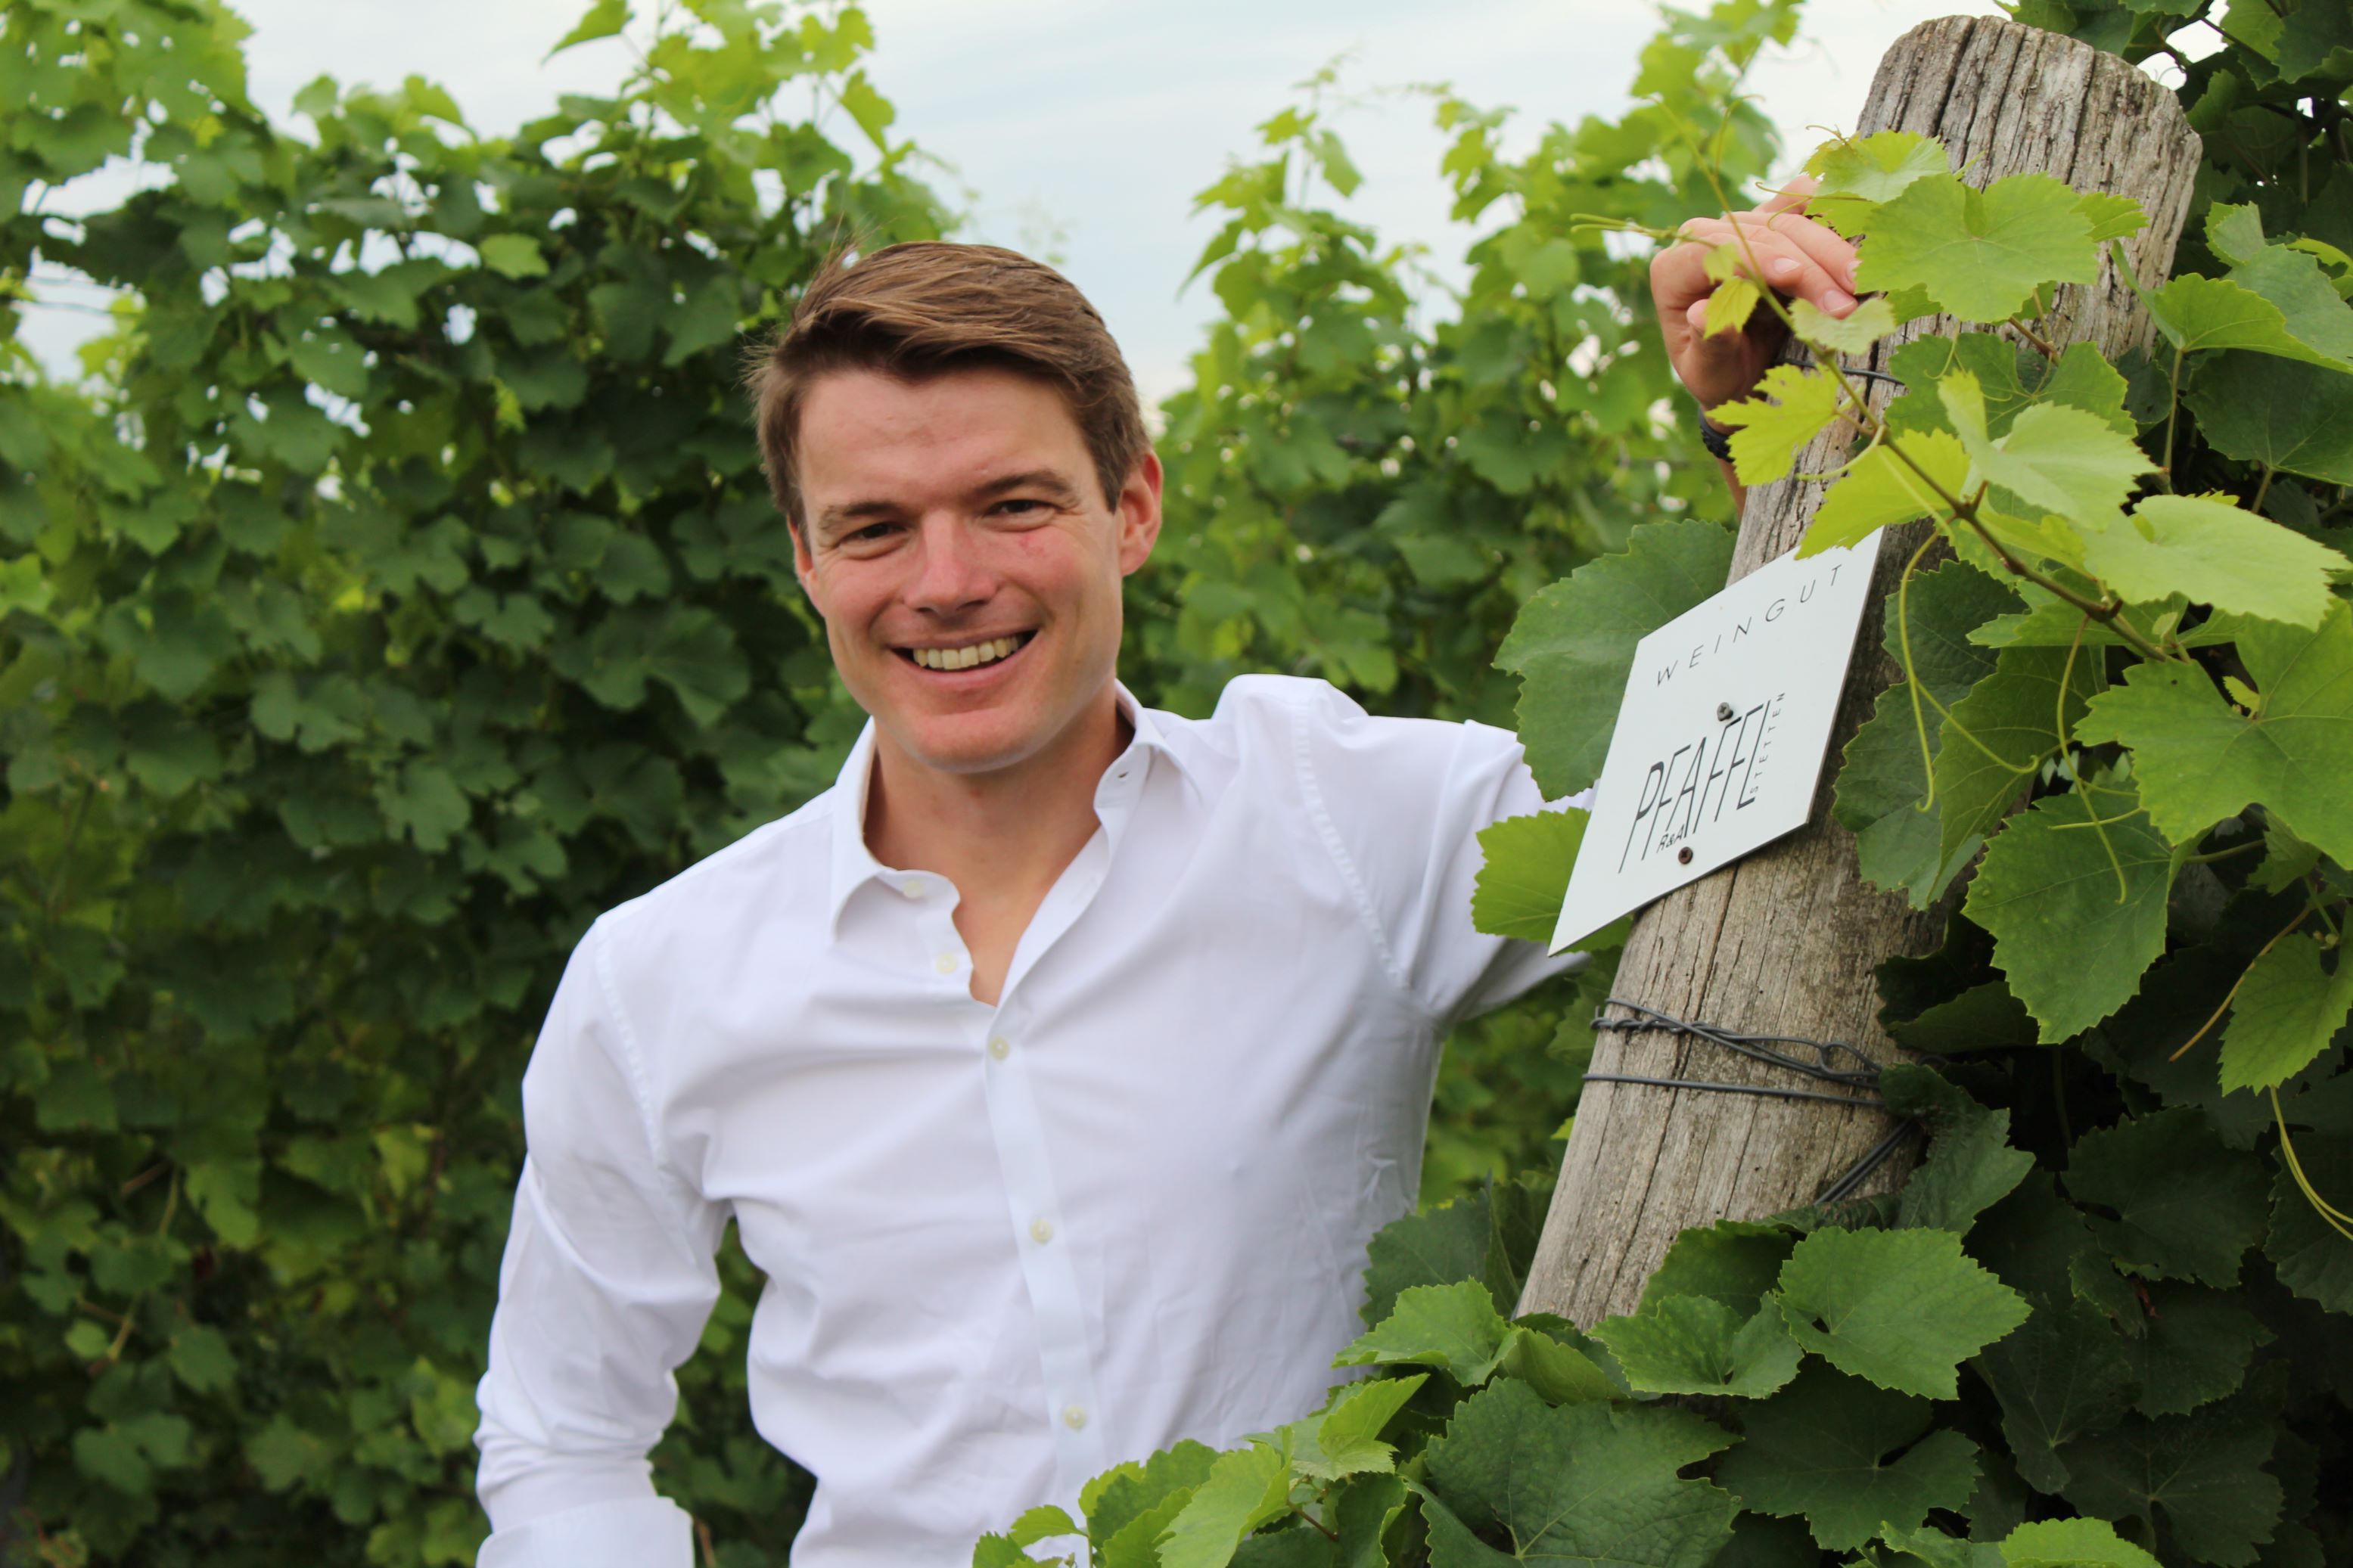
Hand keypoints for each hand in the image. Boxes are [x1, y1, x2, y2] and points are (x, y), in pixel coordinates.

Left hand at [1651, 178, 1861, 418]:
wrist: (1740, 370)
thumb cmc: (1719, 375)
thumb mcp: (1708, 373)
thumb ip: (1708, 346)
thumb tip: (1702, 314)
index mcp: (1673, 272)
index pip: (1712, 249)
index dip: (1754, 258)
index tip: (1793, 275)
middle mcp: (1704, 239)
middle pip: (1759, 233)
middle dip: (1806, 266)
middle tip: (1842, 303)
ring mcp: (1742, 225)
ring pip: (1788, 220)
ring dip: (1830, 251)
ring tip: (1860, 285)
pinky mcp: (1773, 221)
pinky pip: (1801, 202)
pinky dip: (1829, 212)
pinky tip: (1854, 231)